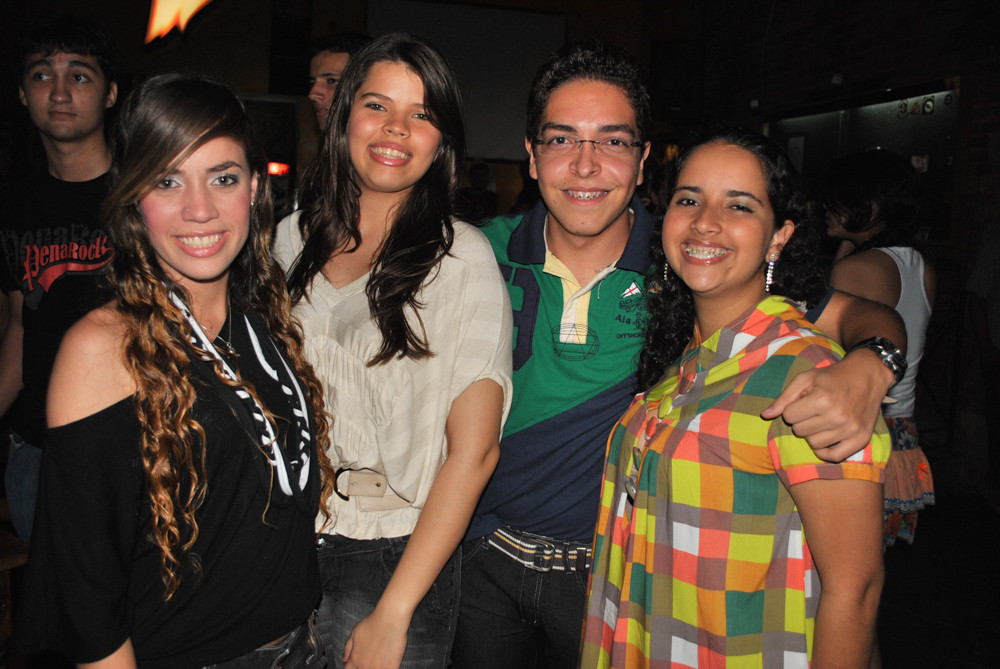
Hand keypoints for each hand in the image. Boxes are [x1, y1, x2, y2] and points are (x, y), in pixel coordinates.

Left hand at [343, 606, 409, 668]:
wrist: (391, 618)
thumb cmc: (373, 622)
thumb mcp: (355, 632)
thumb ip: (348, 648)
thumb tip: (344, 659)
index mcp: (355, 659)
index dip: (352, 668)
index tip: (357, 664)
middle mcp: (364, 666)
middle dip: (364, 667)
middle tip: (370, 659)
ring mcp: (378, 668)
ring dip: (376, 668)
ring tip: (379, 661)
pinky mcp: (391, 667)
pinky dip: (387, 668)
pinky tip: (389, 664)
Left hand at [761, 350, 890, 461]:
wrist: (867, 375)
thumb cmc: (832, 377)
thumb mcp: (805, 379)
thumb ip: (784, 398)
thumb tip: (765, 415)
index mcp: (822, 399)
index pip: (789, 416)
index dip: (793, 409)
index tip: (803, 402)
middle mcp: (837, 416)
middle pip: (800, 431)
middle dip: (802, 420)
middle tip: (814, 410)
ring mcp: (850, 429)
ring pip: (814, 444)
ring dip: (813, 434)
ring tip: (822, 420)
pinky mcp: (861, 439)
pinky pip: (834, 456)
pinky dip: (825, 451)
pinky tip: (825, 438)